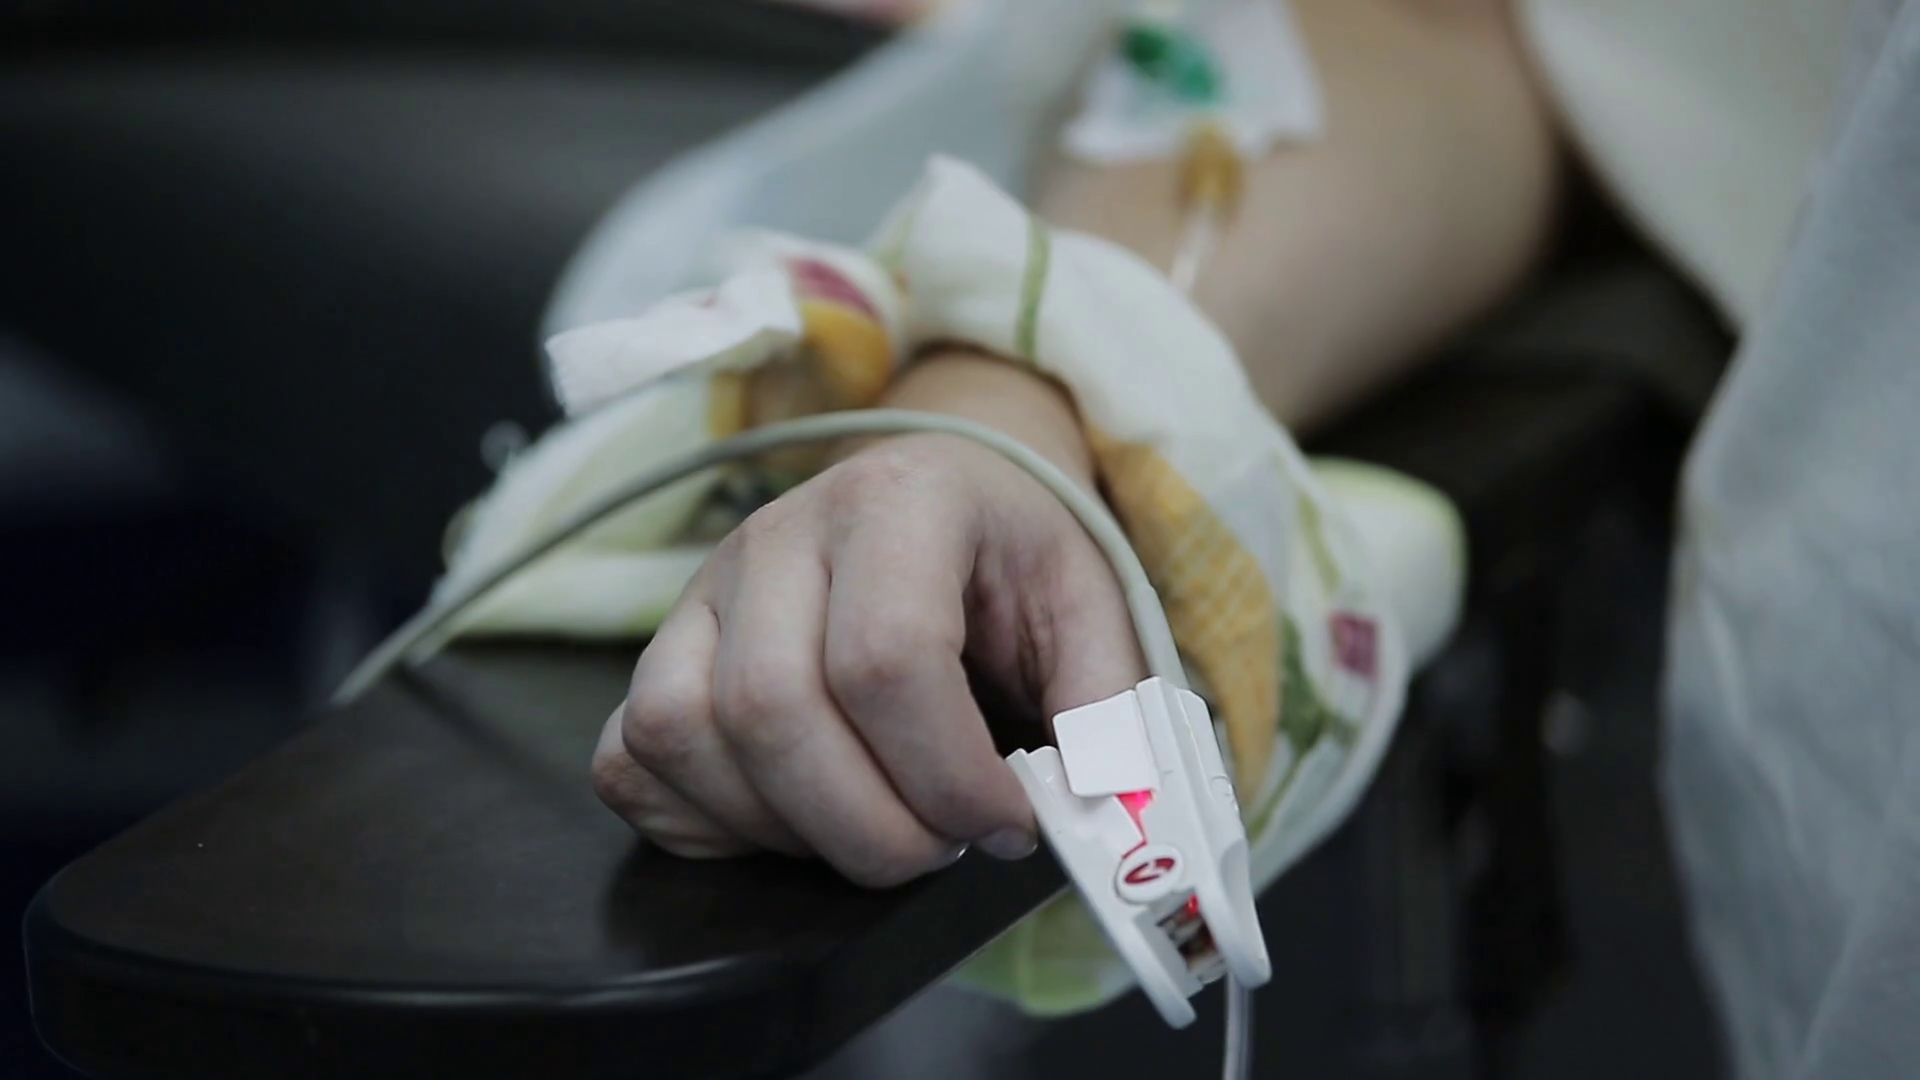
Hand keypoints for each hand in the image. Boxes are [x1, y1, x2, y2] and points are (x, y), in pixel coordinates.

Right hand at [590, 356, 1147, 886]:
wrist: (941, 494)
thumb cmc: (1009, 555)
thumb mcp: (1089, 602)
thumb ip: (1107, 701)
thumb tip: (1098, 801)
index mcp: (895, 501)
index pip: (886, 656)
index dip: (948, 774)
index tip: (1006, 823)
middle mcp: (776, 537)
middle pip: (774, 710)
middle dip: (870, 827)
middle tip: (942, 846)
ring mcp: (701, 593)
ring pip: (686, 735)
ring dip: (788, 830)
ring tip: (875, 826)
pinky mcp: (658, 649)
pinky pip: (632, 757)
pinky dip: (703, 822)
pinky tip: (792, 818)